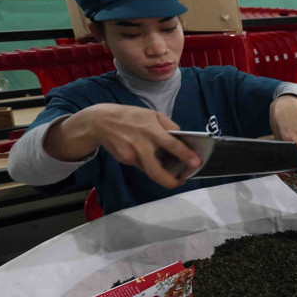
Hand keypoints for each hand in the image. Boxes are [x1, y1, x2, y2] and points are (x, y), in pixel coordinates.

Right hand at [45, 104, 200, 188]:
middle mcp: (141, 144)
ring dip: (162, 174)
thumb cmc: (131, 116)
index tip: (196, 164)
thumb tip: (183, 138)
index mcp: (151, 130)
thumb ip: (169, 126)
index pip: (172, 144)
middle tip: (181, 181)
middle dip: (170, 181)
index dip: (185, 155)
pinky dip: (149, 164)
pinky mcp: (125, 160)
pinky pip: (141, 165)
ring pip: (150, 170)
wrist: (100, 121)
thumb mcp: (152, 114)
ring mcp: (131, 154)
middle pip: (156, 170)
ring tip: (171, 173)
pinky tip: (148, 156)